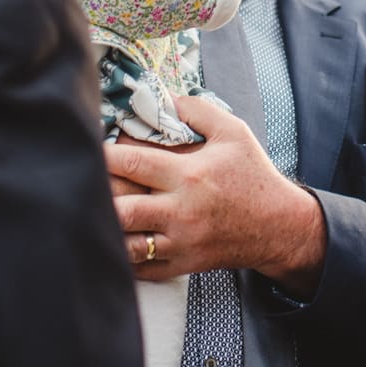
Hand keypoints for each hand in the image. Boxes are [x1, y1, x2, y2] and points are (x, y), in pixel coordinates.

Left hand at [104, 96, 325, 291]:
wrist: (278, 225)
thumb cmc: (253, 175)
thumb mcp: (233, 132)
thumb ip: (196, 110)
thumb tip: (162, 98)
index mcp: (188, 175)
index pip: (132, 163)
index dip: (103, 155)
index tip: (91, 149)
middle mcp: (180, 211)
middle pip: (120, 210)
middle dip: (97, 196)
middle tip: (86, 184)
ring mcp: (180, 242)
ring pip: (126, 243)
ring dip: (108, 228)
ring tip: (97, 212)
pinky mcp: (183, 264)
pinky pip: (141, 268)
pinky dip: (124, 255)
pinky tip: (118, 237)